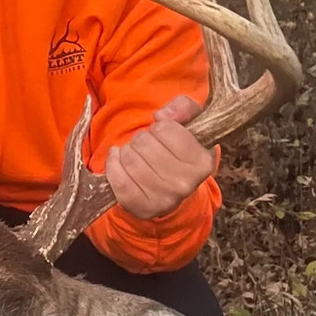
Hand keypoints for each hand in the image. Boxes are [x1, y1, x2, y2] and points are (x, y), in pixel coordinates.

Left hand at [104, 95, 215, 220]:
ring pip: (130, 159)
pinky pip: (118, 178)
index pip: (165, 128)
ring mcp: (164, 199)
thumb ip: (183, 107)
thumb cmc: (178, 151)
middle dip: (140, 139)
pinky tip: (118, 160)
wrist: (171, 189)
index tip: (162, 134)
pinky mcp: (142, 208)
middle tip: (146, 146)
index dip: (159, 127)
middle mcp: (185, 184)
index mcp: (202, 163)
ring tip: (135, 154)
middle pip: (144, 142)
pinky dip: (113, 164)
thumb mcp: (190, 123)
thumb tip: (162, 116)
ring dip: (127, 151)